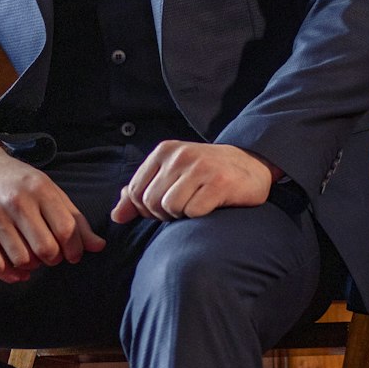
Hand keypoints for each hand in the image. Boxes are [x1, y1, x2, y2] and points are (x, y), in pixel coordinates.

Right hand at [0, 141, 104, 281]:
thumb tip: (99, 246)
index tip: (73, 254)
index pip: (66, 230)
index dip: (74, 249)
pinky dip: (11, 275)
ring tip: (33, 258)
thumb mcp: (50, 191)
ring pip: (22, 259)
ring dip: (32, 266)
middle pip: (46, 248)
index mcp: (40, 190)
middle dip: (54, 259)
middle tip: (52, 255)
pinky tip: (18, 270)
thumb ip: (75, 219)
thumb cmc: (19, 182)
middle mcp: (17, 202)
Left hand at [110, 141, 280, 224]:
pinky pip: (193, 212)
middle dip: (164, 214)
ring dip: (182, 215)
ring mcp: (200, 167)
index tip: (165, 207)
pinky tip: (212, 204)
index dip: (146, 209)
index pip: (136, 191)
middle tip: (185, 207)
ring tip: (198, 204)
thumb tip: (116, 216)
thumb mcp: (170, 176)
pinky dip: (200, 216)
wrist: (252, 165)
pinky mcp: (219, 183)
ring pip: (171, 208)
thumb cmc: (206, 175)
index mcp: (164, 151)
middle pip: (151, 202)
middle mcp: (181, 155)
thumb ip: (141, 194)